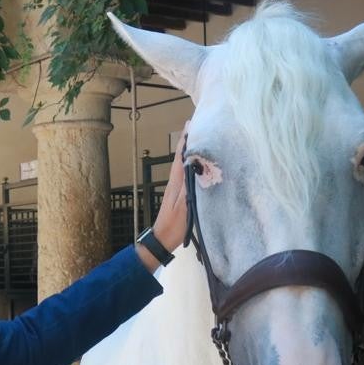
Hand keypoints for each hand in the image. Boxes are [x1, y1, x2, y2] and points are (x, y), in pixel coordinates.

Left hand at [150, 131, 188, 253]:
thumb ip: (189, 189)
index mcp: (176, 182)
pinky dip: (193, 165)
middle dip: (189, 142)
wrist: (161, 240)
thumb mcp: (183, 209)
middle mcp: (175, 182)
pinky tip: (199, 165)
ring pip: (184, 165)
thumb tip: (194, 167)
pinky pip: (187, 174)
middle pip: (182, 157)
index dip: (185, 140)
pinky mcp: (180, 195)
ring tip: (201, 140)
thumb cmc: (173, 226)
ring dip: (191, 152)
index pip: (180, 157)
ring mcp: (177, 188)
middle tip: (199, 126)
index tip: (191, 124)